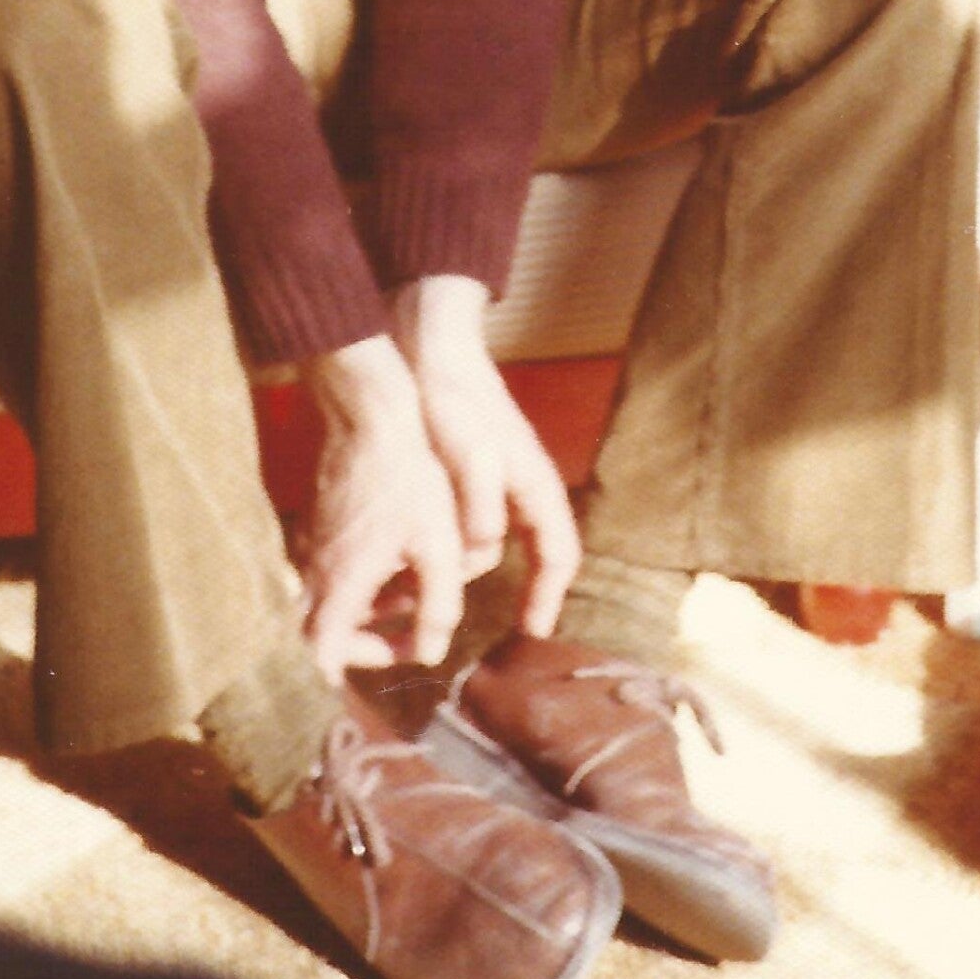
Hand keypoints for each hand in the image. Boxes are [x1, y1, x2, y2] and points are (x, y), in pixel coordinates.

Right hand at [299, 334, 467, 682]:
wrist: (369, 413)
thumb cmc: (407, 478)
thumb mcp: (437, 547)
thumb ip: (437, 607)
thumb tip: (431, 650)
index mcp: (339, 586)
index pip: (319, 656)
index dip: (349, 673)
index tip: (393, 656)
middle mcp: (313, 571)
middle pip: (317, 636)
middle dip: (363, 645)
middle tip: (406, 636)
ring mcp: (311, 545)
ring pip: (325, 602)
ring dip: (367, 612)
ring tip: (411, 595)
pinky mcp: (318, 522)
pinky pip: (328, 571)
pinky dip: (360, 581)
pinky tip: (397, 559)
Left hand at [394, 277, 580, 635]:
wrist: (430, 345)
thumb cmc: (452, 395)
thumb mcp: (467, 449)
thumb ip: (480, 499)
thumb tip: (489, 545)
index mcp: (534, 483)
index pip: (559, 553)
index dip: (549, 595)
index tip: (533, 633)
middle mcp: (522, 486)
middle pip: (529, 553)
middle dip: (518, 592)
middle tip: (498, 630)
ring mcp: (498, 479)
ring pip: (492, 541)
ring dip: (471, 571)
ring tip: (439, 602)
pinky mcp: (468, 472)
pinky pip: (470, 523)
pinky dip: (453, 547)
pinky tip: (420, 562)